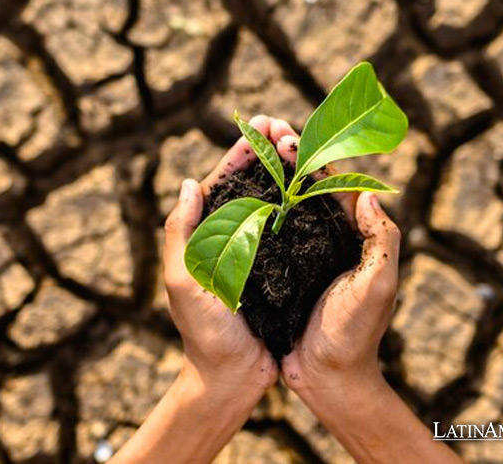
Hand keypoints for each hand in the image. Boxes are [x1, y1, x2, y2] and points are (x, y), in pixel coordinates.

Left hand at [162, 116, 278, 396]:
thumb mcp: (184, 282)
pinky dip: (305, 205)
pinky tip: (321, 189)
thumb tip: (189, 183)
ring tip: (306, 146)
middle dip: (269, 152)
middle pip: (252, 184)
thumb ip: (181, 234)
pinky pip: (294, 229)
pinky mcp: (281, 269)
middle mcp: (232, 238)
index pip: (223, 182)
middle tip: (288, 127)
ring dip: (288, 172)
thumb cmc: (204, 334)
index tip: (262, 124)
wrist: (232, 378)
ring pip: (275, 201)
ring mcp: (258, 252)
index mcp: (205, 235)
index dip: (242, 151)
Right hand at [269, 120, 400, 392]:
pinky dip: (253, 209)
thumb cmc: (355, 334)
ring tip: (247, 147)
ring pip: (285, 203)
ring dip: (268, 173)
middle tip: (263, 127)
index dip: (311, 156)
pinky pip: (267, 232)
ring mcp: (304, 254)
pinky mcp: (282, 272)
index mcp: (354, 236)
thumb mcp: (378, 285)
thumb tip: (370, 193)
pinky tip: (233, 193)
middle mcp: (329, 239)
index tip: (286, 135)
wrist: (328, 379)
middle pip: (307, 185)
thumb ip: (382, 240)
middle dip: (286, 154)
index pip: (333, 184)